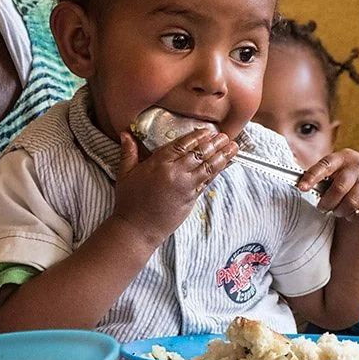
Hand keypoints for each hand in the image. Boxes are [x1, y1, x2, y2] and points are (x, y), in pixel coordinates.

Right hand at [111, 129, 235, 247]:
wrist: (137, 229)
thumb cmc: (129, 202)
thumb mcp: (125, 174)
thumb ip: (128, 152)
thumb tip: (126, 133)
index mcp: (158, 163)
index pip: (182, 144)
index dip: (197, 136)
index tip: (208, 130)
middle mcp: (174, 172)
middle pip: (199, 153)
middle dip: (214, 143)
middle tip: (225, 135)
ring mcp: (185, 186)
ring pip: (208, 166)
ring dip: (222, 155)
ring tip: (233, 146)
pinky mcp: (191, 198)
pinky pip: (208, 181)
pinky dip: (218, 171)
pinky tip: (226, 164)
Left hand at [297, 149, 358, 220]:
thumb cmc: (346, 178)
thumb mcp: (335, 171)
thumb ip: (321, 176)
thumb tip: (301, 185)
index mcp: (342, 157)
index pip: (325, 165)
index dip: (312, 176)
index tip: (301, 188)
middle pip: (339, 188)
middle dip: (327, 202)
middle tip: (322, 207)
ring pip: (351, 203)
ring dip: (340, 211)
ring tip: (337, 209)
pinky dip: (353, 215)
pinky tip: (352, 210)